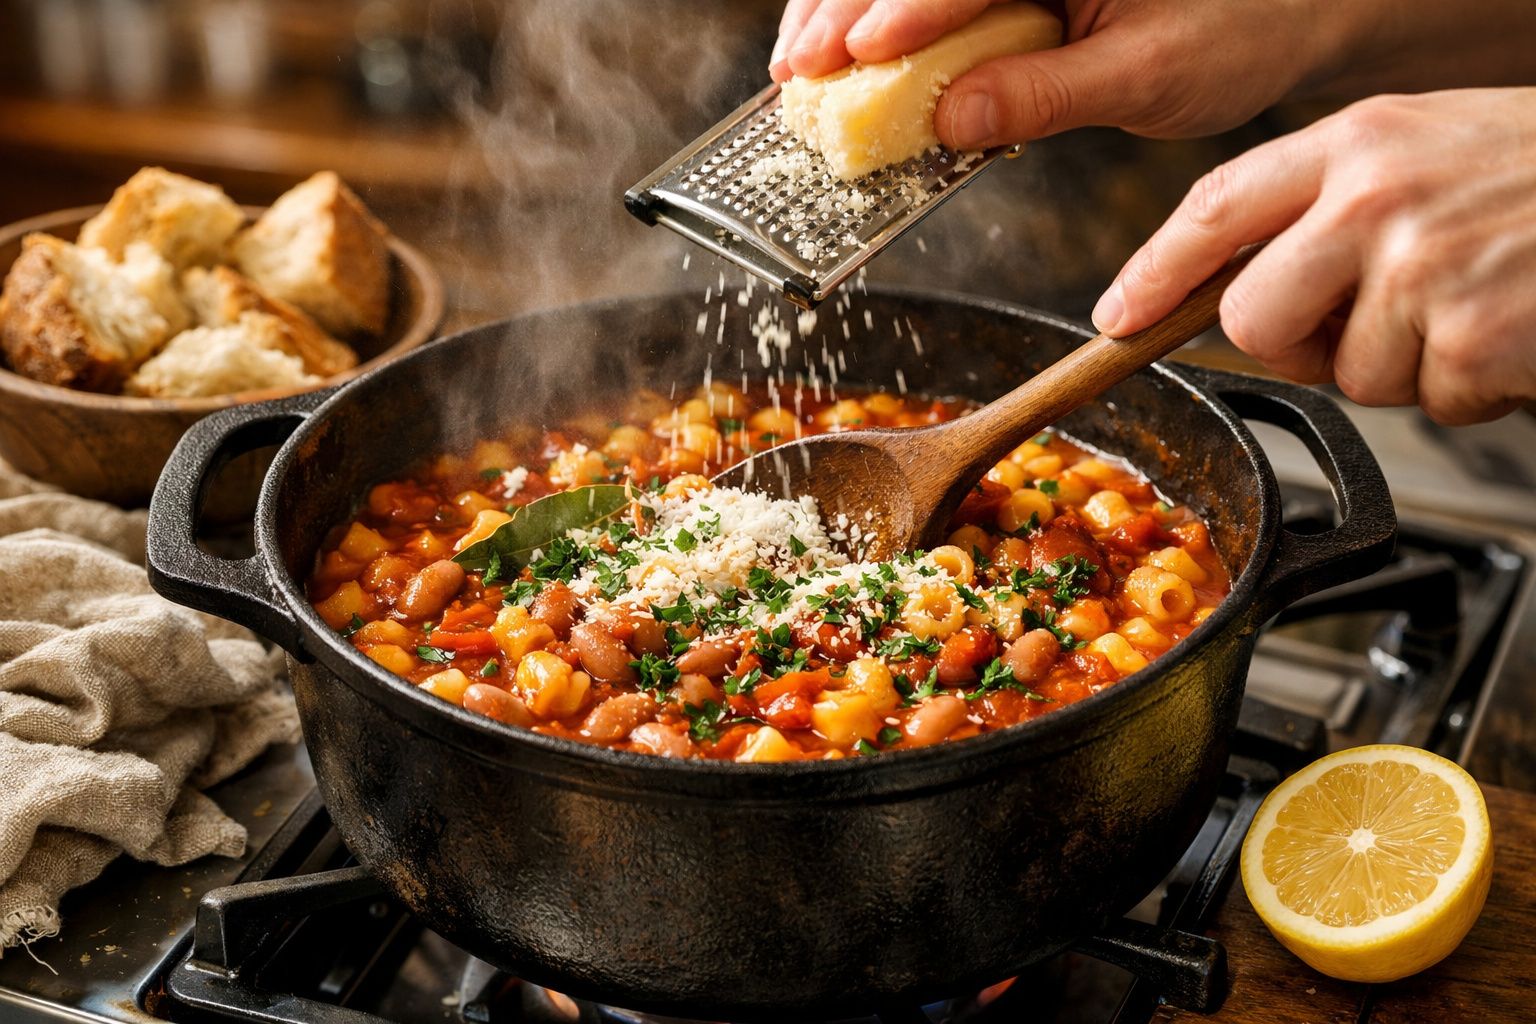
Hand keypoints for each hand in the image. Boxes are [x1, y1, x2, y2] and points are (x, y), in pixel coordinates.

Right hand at [770, 0, 1343, 146]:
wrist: (1289, 5)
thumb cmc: (1240, 27)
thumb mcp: (1153, 73)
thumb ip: (1048, 93)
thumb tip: (950, 120)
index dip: (905, 12)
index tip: (855, 57)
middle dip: (845, 8)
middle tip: (797, 71)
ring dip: (842, 11)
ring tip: (797, 66)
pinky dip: (876, 20)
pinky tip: (840, 54)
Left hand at [1093, 89, 1535, 424]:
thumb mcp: (1423, 146)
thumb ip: (1328, 202)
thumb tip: (1239, 290)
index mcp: (1357, 140)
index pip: (1215, 206)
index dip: (1155, 271)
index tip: (1119, 318)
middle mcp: (1376, 197)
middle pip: (1253, 318)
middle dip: (1297, 342)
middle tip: (1368, 319)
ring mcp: (1422, 267)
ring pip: (1346, 373)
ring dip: (1406, 363)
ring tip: (1475, 301)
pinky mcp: (1470, 335)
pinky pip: (1430, 401)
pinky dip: (1473, 387)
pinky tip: (1513, 330)